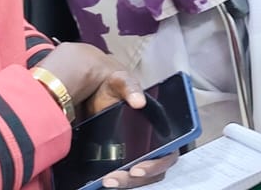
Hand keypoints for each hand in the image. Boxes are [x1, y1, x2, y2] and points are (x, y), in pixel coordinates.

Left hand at [37, 46, 175, 186]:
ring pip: (139, 178)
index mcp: (159, 128)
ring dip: (125, 183)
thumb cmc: (112, 86)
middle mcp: (151, 145)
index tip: (137, 168)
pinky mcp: (121, 160)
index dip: (156, 165)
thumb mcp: (120, 81)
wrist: (92, 91)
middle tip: (115, 178)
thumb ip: (130, 87)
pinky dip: (117, 181)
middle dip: (135, 178)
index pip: (168, 154)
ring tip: (107, 181)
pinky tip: (102, 180)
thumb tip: (139, 101)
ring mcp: (136, 155)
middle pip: (152, 172)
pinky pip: (125, 177)